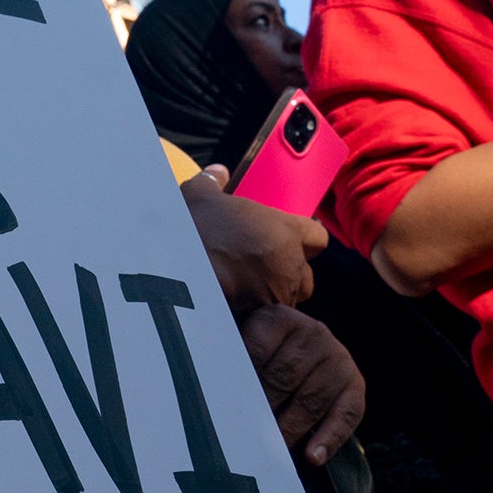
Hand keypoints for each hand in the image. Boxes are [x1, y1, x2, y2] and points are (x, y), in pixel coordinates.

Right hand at [181, 165, 326, 312]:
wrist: (174, 274)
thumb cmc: (194, 228)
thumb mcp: (198, 196)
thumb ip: (212, 182)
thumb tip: (218, 172)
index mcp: (285, 231)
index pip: (317, 238)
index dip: (305, 240)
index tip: (289, 240)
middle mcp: (290, 265)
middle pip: (305, 276)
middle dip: (288, 276)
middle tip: (262, 270)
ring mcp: (278, 296)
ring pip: (288, 300)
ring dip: (274, 298)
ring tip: (248, 292)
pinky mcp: (262, 320)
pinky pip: (268, 320)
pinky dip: (257, 316)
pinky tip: (235, 310)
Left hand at [237, 304, 365, 465]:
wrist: (304, 343)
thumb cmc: (263, 351)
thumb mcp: (246, 339)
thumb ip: (230, 357)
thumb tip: (210, 387)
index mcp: (279, 319)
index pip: (257, 351)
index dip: (242, 382)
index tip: (225, 408)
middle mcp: (313, 333)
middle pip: (284, 377)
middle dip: (263, 409)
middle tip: (244, 437)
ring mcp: (337, 358)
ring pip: (311, 400)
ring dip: (290, 429)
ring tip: (271, 452)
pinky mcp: (355, 384)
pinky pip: (346, 415)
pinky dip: (329, 438)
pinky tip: (313, 457)